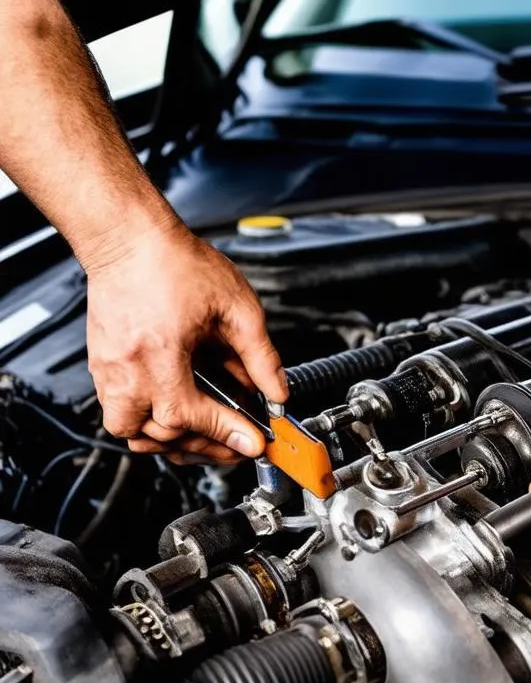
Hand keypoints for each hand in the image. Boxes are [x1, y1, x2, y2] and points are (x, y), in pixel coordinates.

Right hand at [84, 220, 286, 463]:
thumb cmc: (175, 262)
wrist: (129, 237)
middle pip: (159, 434)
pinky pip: (119, 413)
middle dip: (204, 445)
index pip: (190, 414)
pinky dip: (148, 423)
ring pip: (131, 432)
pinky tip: (177, 415)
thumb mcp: (236, 308)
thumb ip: (260, 356)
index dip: (225, 434)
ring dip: (169, 441)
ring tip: (205, 436)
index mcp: (159, 352)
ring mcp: (108, 369)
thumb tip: (277, 390)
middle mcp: (127, 368)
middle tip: (236, 444)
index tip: (251, 443)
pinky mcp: (101, 366)